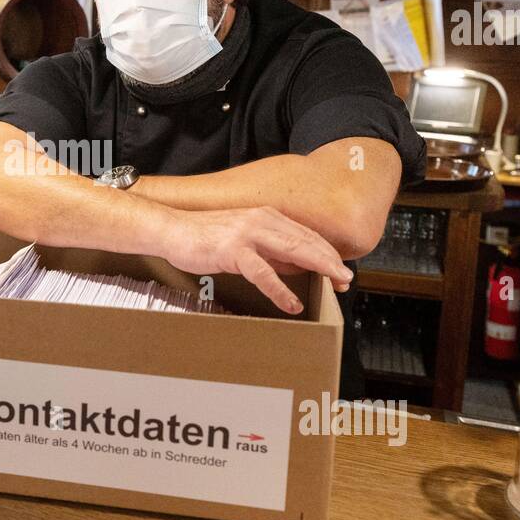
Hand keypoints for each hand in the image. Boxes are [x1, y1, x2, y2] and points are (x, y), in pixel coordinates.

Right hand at [163, 206, 353, 314]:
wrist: (171, 230)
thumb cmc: (203, 236)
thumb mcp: (242, 238)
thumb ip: (267, 248)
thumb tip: (291, 265)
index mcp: (265, 215)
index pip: (305, 234)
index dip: (326, 252)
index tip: (341, 269)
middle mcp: (260, 219)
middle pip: (306, 241)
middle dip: (331, 260)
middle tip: (347, 279)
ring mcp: (247, 233)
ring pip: (293, 251)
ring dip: (319, 268)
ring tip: (334, 284)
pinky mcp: (233, 250)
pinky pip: (263, 273)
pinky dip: (280, 290)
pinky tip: (292, 303)